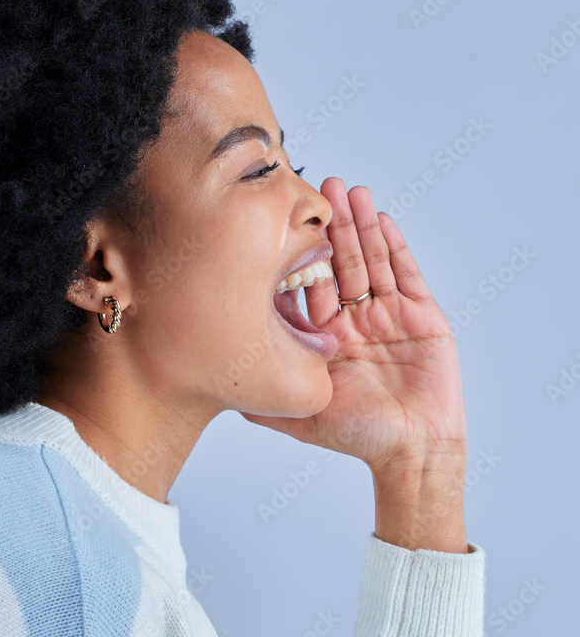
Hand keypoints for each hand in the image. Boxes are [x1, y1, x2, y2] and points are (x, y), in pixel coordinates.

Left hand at [241, 177, 466, 475]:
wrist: (412, 451)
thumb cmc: (357, 436)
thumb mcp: (299, 411)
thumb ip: (263, 393)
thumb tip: (214, 380)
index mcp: (324, 336)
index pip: (308, 284)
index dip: (298, 253)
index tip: (282, 221)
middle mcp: (353, 320)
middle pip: (340, 262)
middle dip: (330, 226)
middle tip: (316, 186)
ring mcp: (387, 315)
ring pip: (371, 260)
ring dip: (360, 225)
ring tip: (348, 191)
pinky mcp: (421, 315)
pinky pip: (405, 274)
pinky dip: (394, 246)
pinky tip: (381, 219)